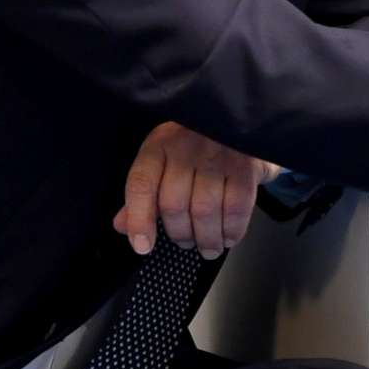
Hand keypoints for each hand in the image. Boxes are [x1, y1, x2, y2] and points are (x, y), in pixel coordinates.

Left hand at [112, 121, 278, 259]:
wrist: (241, 121)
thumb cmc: (200, 147)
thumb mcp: (165, 161)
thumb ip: (143, 194)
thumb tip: (122, 225)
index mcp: (159, 145)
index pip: (141, 185)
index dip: (139, 220)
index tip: (143, 246)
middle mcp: (185, 147)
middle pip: (173, 204)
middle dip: (180, 234)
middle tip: (186, 243)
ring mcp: (217, 154)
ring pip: (204, 210)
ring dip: (206, 239)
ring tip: (208, 247)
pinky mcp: (245, 165)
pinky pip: (236, 208)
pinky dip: (232, 230)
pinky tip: (228, 237)